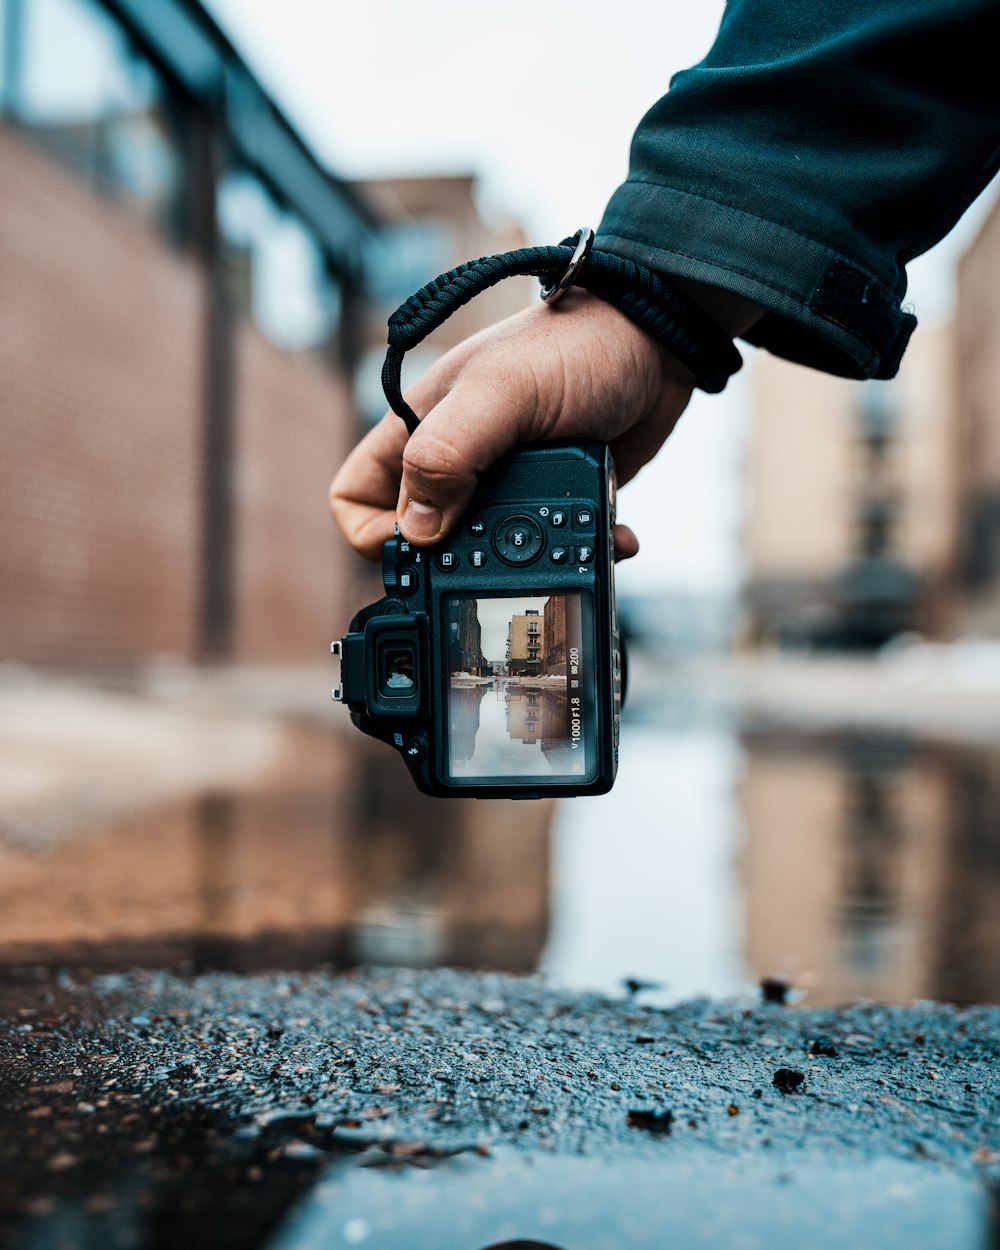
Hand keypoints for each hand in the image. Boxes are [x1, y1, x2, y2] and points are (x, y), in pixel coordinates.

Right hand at [329, 285, 756, 560]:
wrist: (658, 342)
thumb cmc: (575, 345)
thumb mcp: (503, 394)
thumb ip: (449, 452)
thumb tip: (417, 529)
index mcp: (419, 430)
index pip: (356, 497)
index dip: (373, 532)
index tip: (421, 547)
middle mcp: (455, 460)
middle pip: (424, 539)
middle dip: (460, 561)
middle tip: (505, 559)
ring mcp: (504, 484)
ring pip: (489, 554)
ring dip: (527, 563)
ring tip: (569, 547)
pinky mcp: (552, 499)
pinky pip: (548, 547)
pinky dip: (577, 553)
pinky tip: (610, 537)